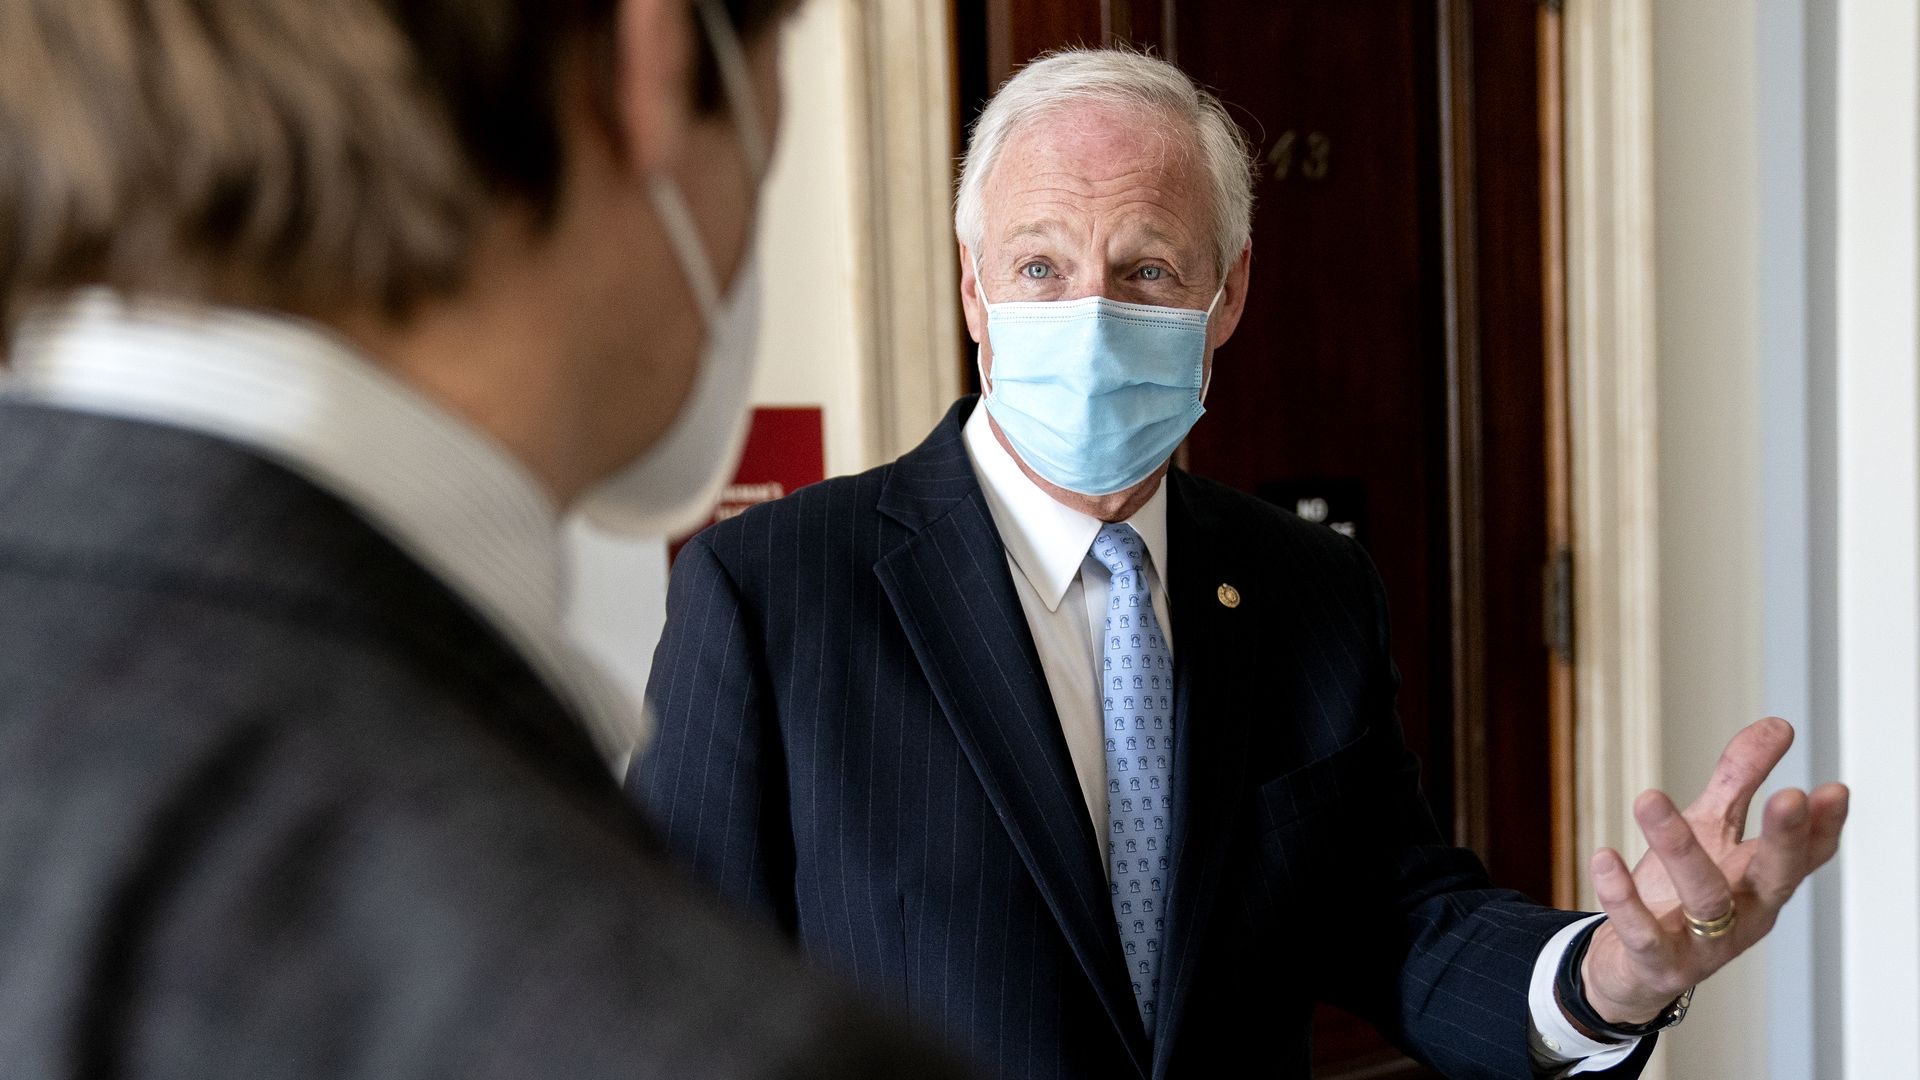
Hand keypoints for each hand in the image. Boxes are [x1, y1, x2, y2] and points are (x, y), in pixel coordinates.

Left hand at [1579, 717, 1848, 1025]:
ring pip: (1704, 897)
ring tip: (1648, 797)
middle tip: (1790, 795)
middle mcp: (1744, 914)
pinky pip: (1643, 932)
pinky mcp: (1658, 962)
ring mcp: (1704, 943)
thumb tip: (1778, 726)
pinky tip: (1603, 858)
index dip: (1822, 827)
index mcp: (1761, 882)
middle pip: (1773, 877)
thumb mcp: (1710, 830)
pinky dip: (1623, 897)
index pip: (1804, 856)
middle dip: (1784, 838)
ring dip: (1678, 846)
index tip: (1832, 791)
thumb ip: (1740, 780)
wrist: (1632, 968)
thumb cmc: (1680, 894)